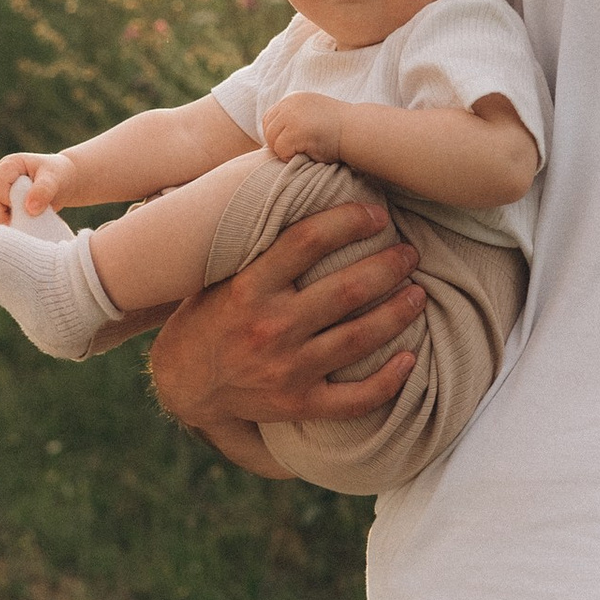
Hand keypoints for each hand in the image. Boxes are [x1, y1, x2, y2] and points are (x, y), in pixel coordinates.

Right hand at [0, 147, 75, 222]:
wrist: (62, 182)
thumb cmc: (59, 176)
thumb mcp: (54, 179)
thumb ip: (43, 190)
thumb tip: (30, 209)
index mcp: (9, 165)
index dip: (7, 200)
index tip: (27, 209)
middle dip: (1, 213)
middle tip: (22, 222)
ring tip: (18, 224)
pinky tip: (15, 226)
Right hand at [147, 204, 424, 433]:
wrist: (182, 384)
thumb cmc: (208, 318)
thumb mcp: (222, 275)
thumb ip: (262, 247)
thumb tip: (304, 195)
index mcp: (248, 288)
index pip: (308, 240)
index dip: (349, 220)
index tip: (376, 215)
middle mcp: (269, 326)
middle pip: (347, 290)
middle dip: (389, 266)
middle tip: (409, 253)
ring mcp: (286, 369)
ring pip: (360, 338)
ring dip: (398, 313)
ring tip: (417, 294)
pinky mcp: (298, 404)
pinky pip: (355, 398)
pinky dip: (389, 380)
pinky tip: (410, 360)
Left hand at [261, 92, 346, 165]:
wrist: (357, 130)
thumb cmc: (338, 130)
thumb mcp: (312, 116)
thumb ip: (295, 119)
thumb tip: (273, 136)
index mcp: (293, 99)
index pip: (270, 119)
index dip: (278, 135)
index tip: (295, 143)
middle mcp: (290, 103)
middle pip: (268, 130)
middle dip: (279, 144)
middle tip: (299, 150)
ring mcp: (291, 116)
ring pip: (272, 140)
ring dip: (285, 151)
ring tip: (305, 151)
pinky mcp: (295, 130)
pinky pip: (281, 150)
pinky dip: (290, 157)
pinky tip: (308, 153)